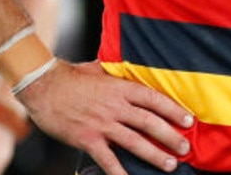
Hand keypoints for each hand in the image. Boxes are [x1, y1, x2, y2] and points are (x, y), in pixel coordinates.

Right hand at [17, 60, 192, 174]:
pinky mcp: (87, 138)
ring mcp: (101, 123)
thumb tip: (127, 66)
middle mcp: (114, 106)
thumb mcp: (97, 68)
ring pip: (134, 141)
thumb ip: (115, 71)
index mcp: (119, 88)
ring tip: (169, 165)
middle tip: (184, 147)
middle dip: (170, 136)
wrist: (41, 85)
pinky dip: (119, 172)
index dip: (173, 110)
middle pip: (149, 122)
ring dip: (154, 154)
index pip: (153, 99)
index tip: (188, 120)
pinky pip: (107, 159)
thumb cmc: (68, 76)